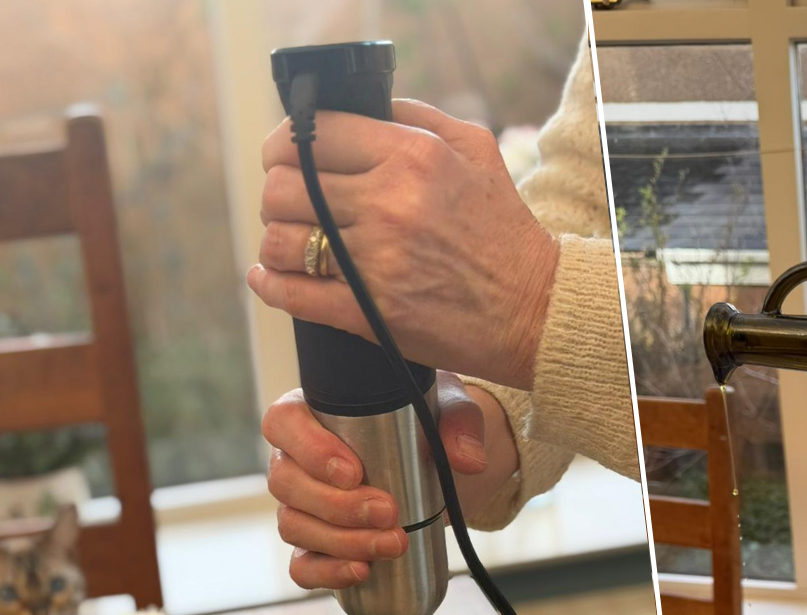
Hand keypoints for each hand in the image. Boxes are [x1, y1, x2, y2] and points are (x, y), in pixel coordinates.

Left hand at [247, 100, 557, 389]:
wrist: (535, 310)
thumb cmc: (505, 231)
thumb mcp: (478, 151)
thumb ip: (416, 117)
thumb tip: (360, 109)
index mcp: (413, 157)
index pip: (312, 134)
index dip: (286, 144)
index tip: (286, 158)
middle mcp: (391, 204)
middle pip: (284, 187)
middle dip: (279, 196)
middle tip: (293, 207)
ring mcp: (377, 261)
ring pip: (280, 240)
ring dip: (278, 243)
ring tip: (295, 246)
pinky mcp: (370, 312)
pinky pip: (292, 293)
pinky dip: (270, 284)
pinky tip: (271, 277)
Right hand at [264, 373, 496, 589]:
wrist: (439, 468)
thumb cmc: (428, 424)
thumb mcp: (450, 412)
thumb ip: (460, 424)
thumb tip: (468, 458)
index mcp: (313, 414)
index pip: (284, 423)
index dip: (309, 449)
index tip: (353, 472)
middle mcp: (295, 459)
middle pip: (286, 483)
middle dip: (337, 506)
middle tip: (389, 512)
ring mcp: (300, 506)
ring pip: (294, 526)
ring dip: (342, 541)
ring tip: (393, 544)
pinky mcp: (315, 544)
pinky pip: (302, 565)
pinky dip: (327, 572)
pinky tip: (361, 571)